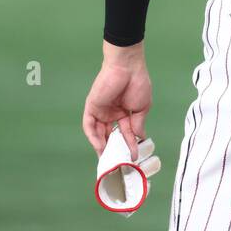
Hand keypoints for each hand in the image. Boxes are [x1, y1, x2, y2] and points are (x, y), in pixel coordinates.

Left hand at [83, 41, 151, 158]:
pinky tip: (100, 147)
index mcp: (124, 112)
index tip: (133, 157)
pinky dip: (93, 136)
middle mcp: (111, 113)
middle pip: (110, 135)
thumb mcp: (141, 107)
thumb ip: (137, 124)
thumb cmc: (137, 83)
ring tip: (107, 160)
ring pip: (98, 133)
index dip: (129, 145)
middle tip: (115, 164)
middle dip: (112, 149)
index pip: (125, 133)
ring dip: (102, 146)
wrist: (127, 67)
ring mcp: (101, 111)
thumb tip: (139, 138)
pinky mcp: (92, 107)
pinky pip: (89, 125)